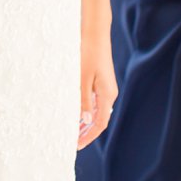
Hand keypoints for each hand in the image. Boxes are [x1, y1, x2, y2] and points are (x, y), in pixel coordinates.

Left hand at [77, 30, 117, 148]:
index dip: (88, 136)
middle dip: (86, 132)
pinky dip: (85, 110)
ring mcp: (105, 88)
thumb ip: (83, 100)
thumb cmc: (87, 54)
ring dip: (85, 123)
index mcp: (107, 96)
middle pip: (98, 120)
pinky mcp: (100, 82)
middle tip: (71, 142)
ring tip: (71, 132)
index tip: (76, 145)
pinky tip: (74, 113)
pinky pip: (93, 102)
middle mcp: (109, 94)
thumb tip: (85, 121)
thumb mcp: (82, 78)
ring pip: (96, 112)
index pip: (99, 124)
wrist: (94, 34)